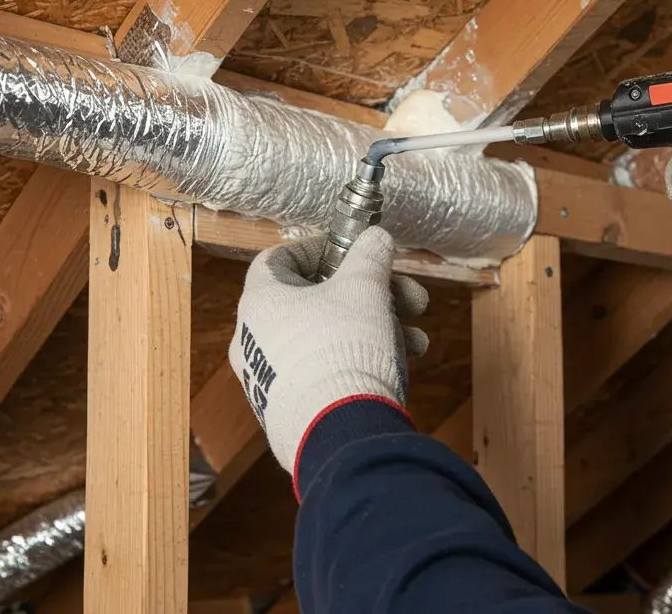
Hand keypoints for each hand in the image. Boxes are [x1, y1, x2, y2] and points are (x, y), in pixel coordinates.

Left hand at [229, 226, 428, 490]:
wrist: (339, 434)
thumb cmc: (343, 346)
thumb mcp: (365, 289)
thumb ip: (370, 256)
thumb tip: (375, 238)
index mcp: (259, 303)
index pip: (279, 260)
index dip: (320, 249)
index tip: (356, 253)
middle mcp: (254, 341)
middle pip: (316, 302)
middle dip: (370, 295)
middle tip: (410, 300)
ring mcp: (269, 380)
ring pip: (328, 339)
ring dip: (376, 330)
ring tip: (417, 341)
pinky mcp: (288, 412)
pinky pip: (325, 373)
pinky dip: (359, 362)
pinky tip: (400, 367)